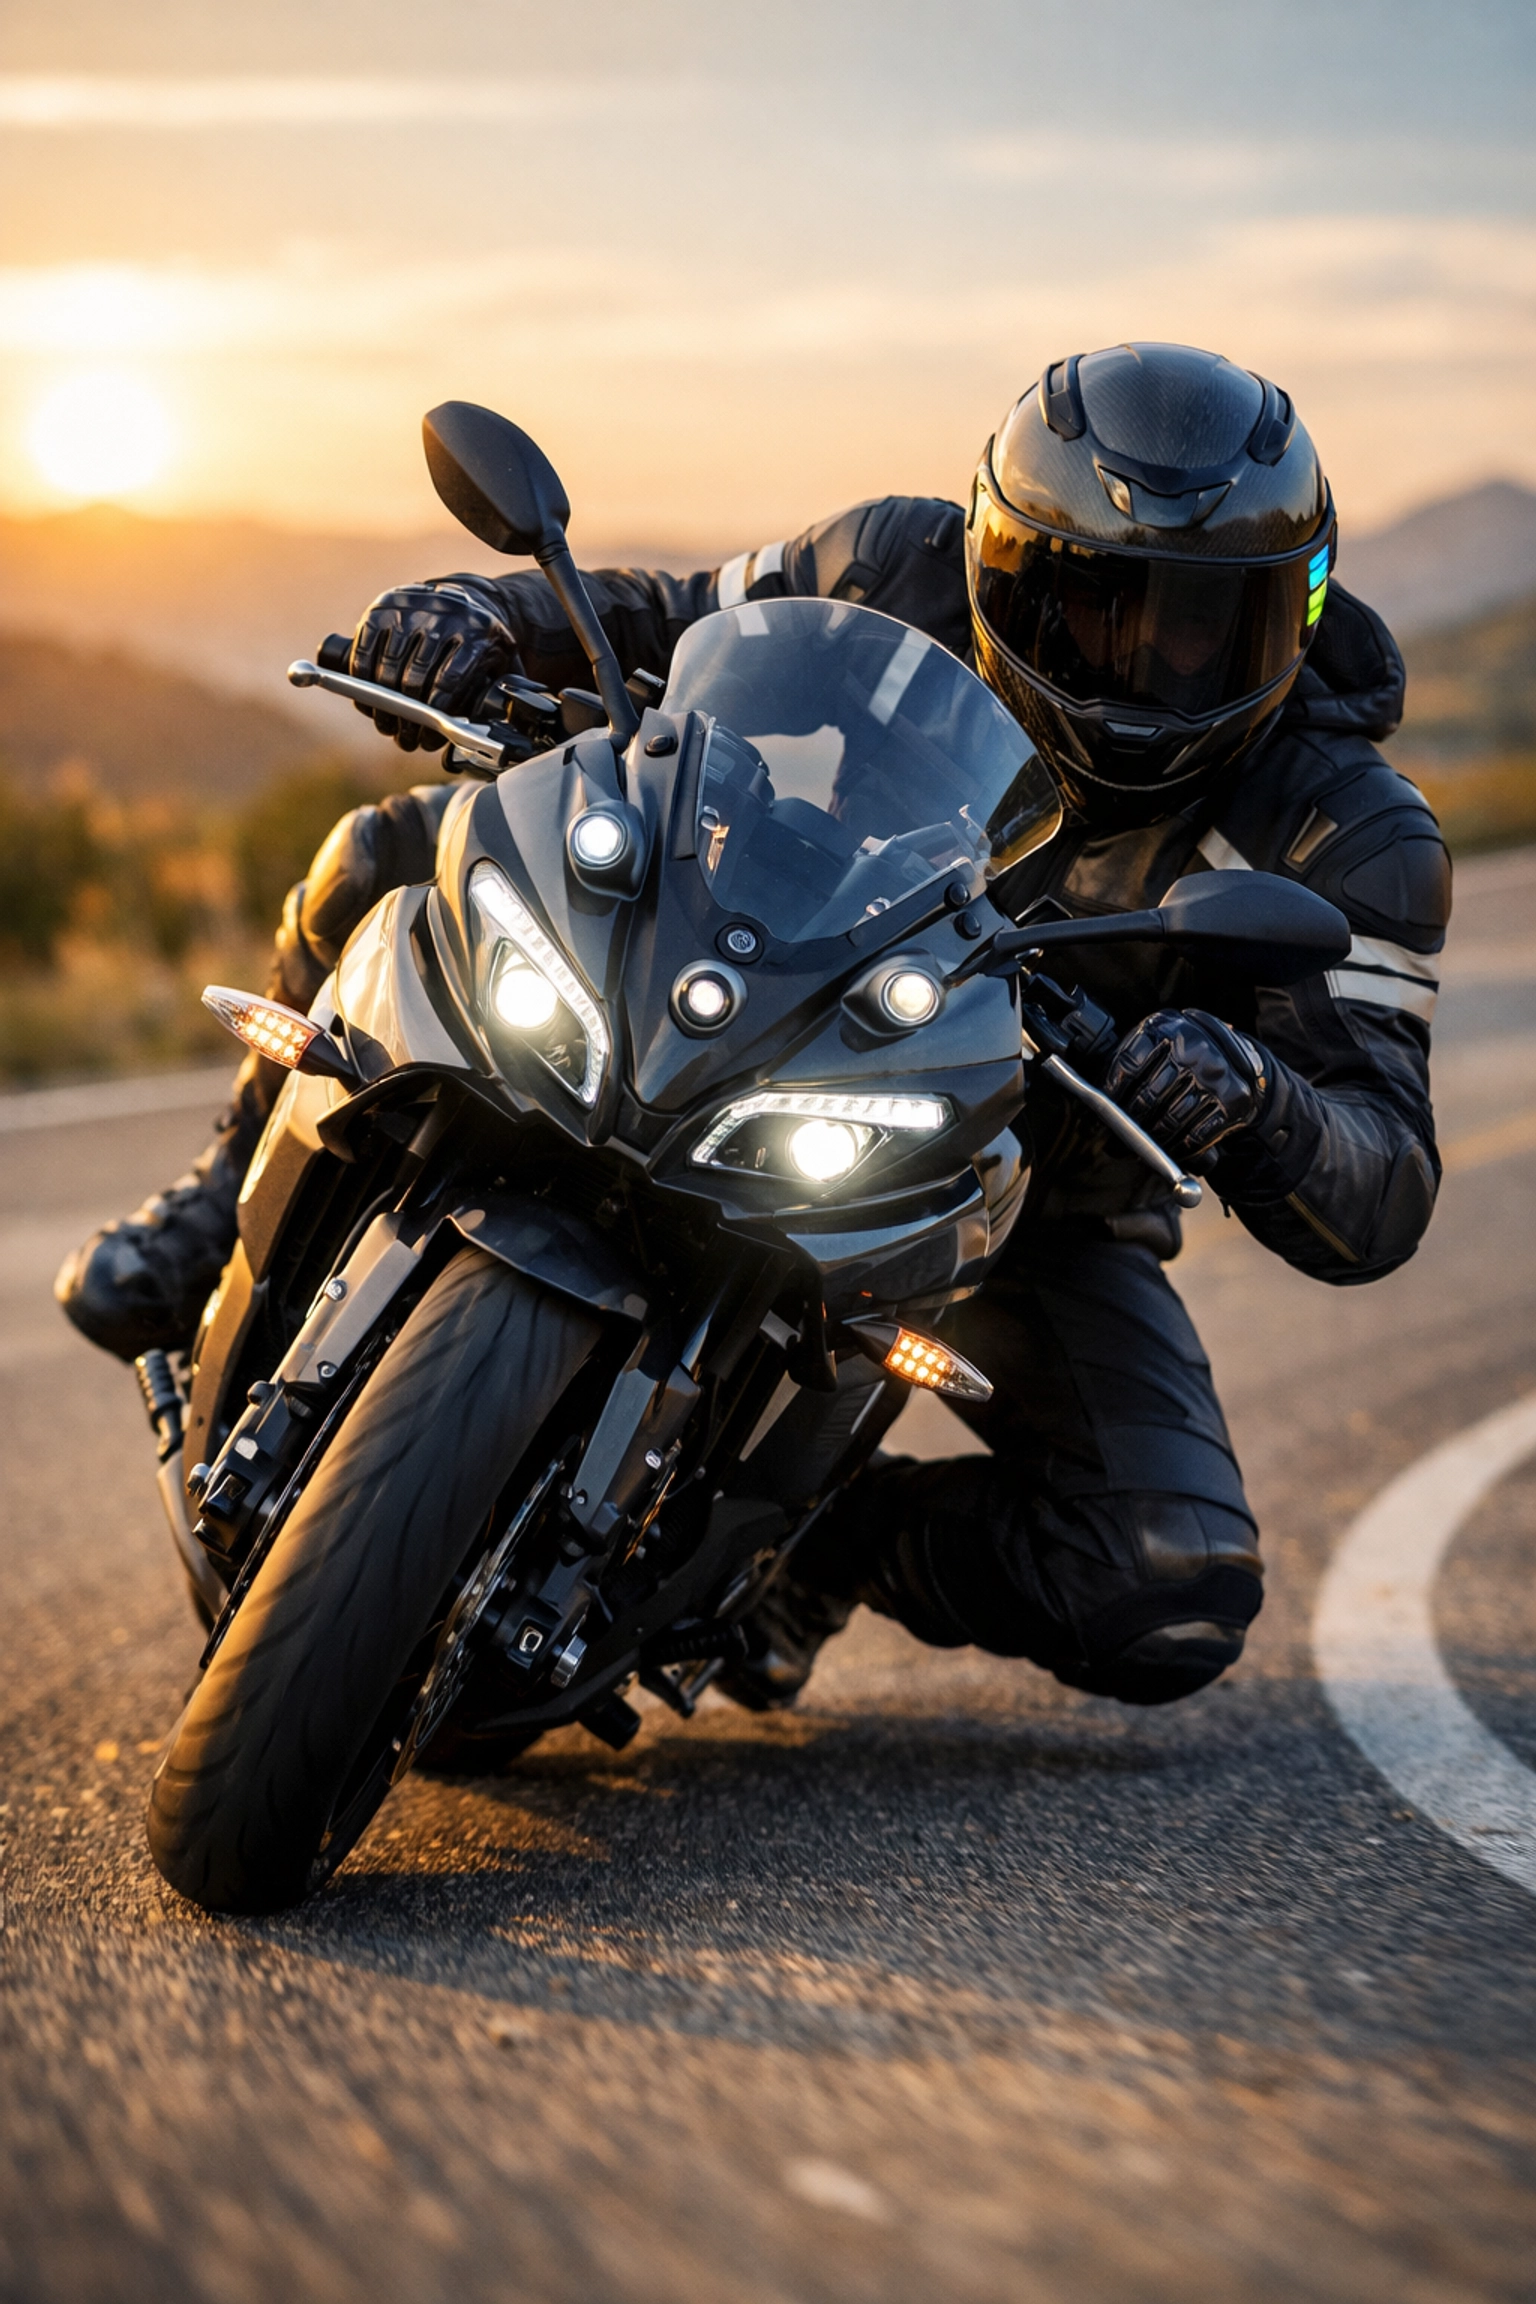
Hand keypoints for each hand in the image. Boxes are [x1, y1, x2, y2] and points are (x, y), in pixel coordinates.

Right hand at [348, 579, 517, 751]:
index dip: (436, 714)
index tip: (430, 738)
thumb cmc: (484, 646)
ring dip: (383, 705)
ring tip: (387, 727)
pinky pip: (364, 649)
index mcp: (476, 632)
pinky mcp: (382, 608)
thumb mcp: (504, 665)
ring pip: (387, 666)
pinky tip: (369, 701)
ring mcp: (409, 609)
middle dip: (407, 717)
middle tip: (406, 741)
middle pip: (414, 676)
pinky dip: (362, 680)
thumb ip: (503, 696)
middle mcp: (441, 616)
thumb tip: (493, 738)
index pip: (449, 680)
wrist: (465, 603)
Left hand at [1104, 1008, 1267, 1166]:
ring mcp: (1215, 1073)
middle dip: (1126, 1126)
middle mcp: (1192, 1046)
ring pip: (1170, 1120)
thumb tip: (1092, 1099)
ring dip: (1151, 1142)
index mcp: (1165, 1027)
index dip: (1110, 1093)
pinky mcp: (1233, 1099)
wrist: (1239, 1060)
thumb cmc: (1184, 1055)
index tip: (1100, 1112)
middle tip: (1114, 1142)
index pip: (1127, 1064)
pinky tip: (1168, 1150)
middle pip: (1147, 1096)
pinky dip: (1178, 1149)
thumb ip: (1129, 1061)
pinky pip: (1196, 1135)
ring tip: (1139, 1149)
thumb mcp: (1158, 1043)